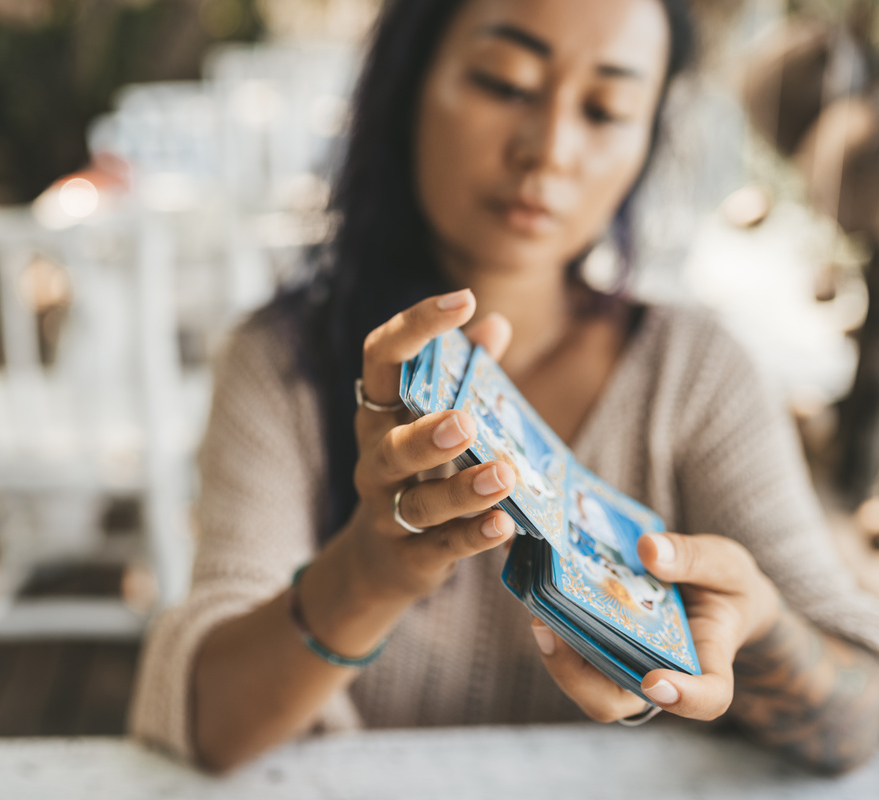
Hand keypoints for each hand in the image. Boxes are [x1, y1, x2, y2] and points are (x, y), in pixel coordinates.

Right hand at [336, 288, 518, 603]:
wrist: (379, 560)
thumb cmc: (417, 474)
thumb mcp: (432, 421)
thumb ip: (464, 375)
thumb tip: (495, 323)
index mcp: (379, 414)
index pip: (382, 359)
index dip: (415, 326)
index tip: (462, 300)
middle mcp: (375, 461)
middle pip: (390, 446)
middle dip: (426, 434)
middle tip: (465, 421)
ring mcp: (388, 512)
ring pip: (417, 503)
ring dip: (460, 490)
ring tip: (503, 476)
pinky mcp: (411, 556)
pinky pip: (440, 546)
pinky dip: (472, 535)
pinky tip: (503, 524)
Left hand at [531, 532, 783, 721]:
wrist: (707, 587)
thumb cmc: (723, 583)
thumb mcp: (723, 562)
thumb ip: (694, 558)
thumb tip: (649, 551)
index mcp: (708, 662)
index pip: (706, 698)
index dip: (683, 699)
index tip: (657, 682)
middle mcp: (657, 675)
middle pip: (614, 699)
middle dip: (575, 672)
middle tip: (547, 628)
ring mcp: (621, 663)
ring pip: (580, 675)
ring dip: (551, 645)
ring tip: (532, 602)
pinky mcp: (595, 643)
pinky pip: (567, 644)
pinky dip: (547, 618)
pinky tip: (531, 580)